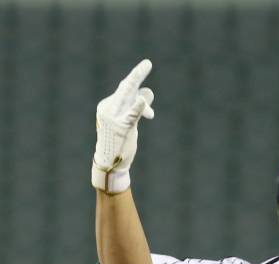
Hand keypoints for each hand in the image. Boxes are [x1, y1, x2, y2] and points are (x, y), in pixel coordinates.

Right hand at [92, 59, 154, 192]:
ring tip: (146, 66)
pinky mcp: (121, 128)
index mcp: (108, 105)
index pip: (125, 91)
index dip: (137, 85)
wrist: (110, 163)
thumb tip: (148, 92)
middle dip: (137, 74)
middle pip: (125, 88)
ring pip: (128, 96)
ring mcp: (114, 118)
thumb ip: (137, 107)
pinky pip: (131, 115)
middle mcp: (109, 108)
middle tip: (148, 63)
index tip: (146, 66)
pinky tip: (143, 102)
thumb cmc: (119, 143)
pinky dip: (137, 108)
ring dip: (137, 82)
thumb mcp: (129, 122)